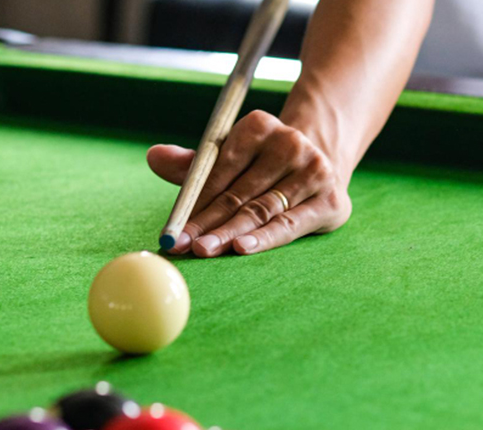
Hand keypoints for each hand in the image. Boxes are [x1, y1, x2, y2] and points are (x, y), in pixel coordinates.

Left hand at [147, 110, 351, 256]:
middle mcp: (290, 143)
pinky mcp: (330, 201)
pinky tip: (241, 248)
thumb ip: (195, 165)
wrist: (323, 165)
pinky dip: (263, 239)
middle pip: (239, 193)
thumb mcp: (231, 159)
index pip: (221, 167)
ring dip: (229, 234)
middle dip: (207, 222)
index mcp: (260, 126)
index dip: (195, 199)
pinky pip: (288, 226)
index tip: (174, 226)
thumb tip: (153, 157)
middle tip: (183, 245)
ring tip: (204, 250)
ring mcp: (314, 172)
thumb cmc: (263, 167)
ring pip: (261, 211)